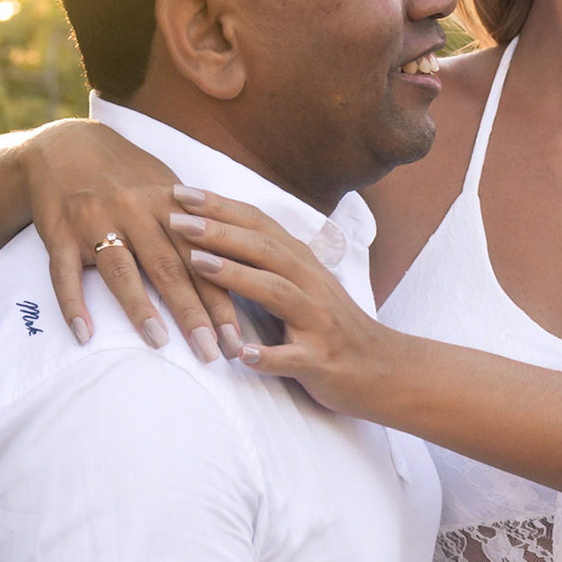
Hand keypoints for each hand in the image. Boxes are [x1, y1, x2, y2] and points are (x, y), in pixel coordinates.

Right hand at [26, 121, 239, 360]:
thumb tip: (243, 266)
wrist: (65, 146)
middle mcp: (135, 213)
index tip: (240, 339)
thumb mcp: (169, 188)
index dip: (223, 301)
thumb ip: (200, 227)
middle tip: (212, 352)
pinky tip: (84, 334)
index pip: (204, 261)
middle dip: (194, 314)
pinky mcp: (58, 234)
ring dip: (140, 308)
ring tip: (160, 343)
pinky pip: (64, 273)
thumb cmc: (130, 176)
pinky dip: (72, 303)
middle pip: (170, 269)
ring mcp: (95, 223)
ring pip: (122, 270)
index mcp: (170, 206)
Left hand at [168, 188, 403, 417]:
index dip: (221, 207)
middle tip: (175, 218)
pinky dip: (268, 356)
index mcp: (305, 267)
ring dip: (237, 276)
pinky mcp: (320, 361)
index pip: (261, 226)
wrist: (386, 369)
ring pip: (277, 292)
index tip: (180, 192)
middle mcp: (314, 286)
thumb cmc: (336, 329)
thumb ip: (274, 263)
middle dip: (220, 231)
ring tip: (197, 263)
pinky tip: (242, 355)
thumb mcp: (307, 286)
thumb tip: (224, 236)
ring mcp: (318, 323)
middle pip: (266, 250)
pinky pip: (293, 357)